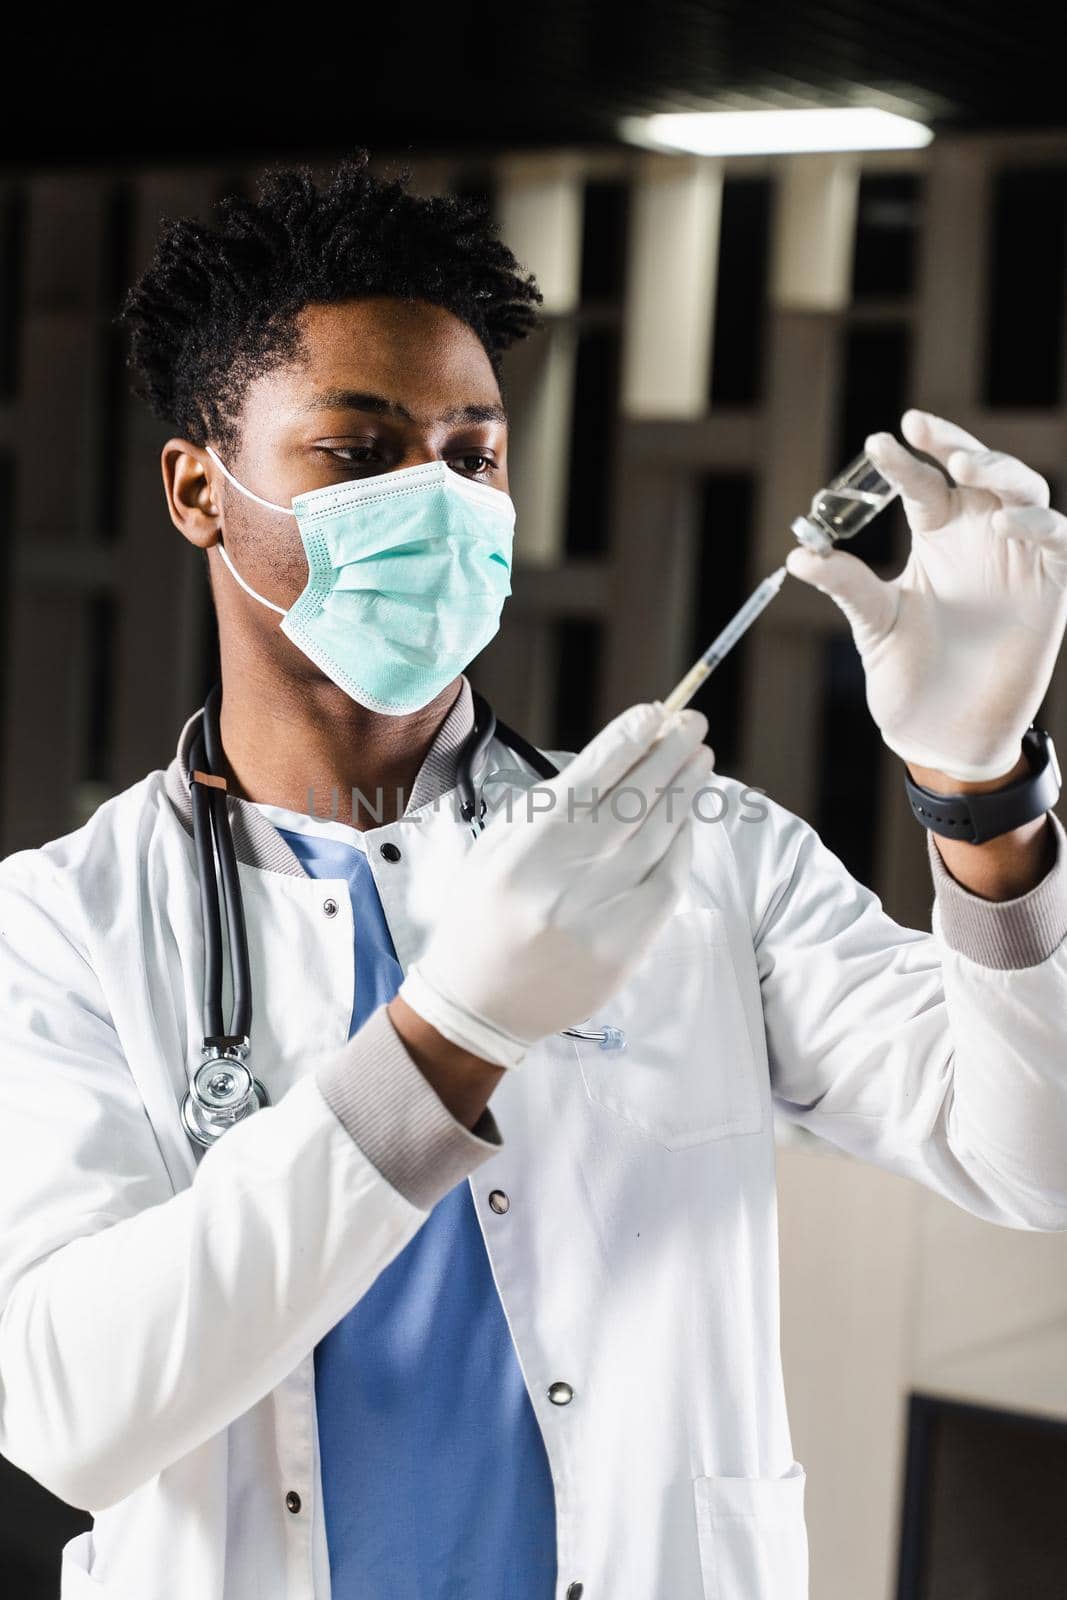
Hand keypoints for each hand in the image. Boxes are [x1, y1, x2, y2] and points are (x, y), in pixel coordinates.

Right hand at [397, 703, 713, 1067]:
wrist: (479, 1004)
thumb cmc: (483, 915)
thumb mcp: (493, 850)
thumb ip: (547, 806)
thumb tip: (613, 758)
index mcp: (520, 854)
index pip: (588, 781)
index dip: (627, 741)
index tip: (654, 713)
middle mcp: (560, 885)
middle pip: (632, 803)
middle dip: (668, 755)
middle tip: (692, 724)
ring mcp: (597, 920)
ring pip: (657, 839)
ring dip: (684, 792)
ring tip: (699, 760)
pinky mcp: (625, 949)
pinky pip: (667, 883)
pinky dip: (682, 844)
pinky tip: (688, 817)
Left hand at [785, 409, 1066, 781]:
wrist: (940, 733)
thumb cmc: (907, 674)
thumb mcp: (873, 623)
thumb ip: (845, 584)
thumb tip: (799, 555)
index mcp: (936, 534)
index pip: (924, 482)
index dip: (906, 460)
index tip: (878, 443)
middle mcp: (979, 535)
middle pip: (980, 469)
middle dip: (957, 444)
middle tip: (926, 434)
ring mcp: (1018, 558)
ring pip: (1024, 491)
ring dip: (999, 471)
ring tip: (964, 468)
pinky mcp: (1051, 587)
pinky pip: (1059, 541)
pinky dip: (1038, 524)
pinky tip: (1005, 524)